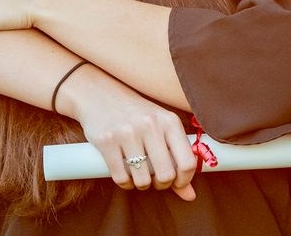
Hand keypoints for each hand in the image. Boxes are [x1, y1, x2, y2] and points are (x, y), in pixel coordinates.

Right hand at [57, 65, 197, 199]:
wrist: (100, 94)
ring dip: (142, 185)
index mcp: (169, 121)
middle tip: (156, 180)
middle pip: (166, 174)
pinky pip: (120, 178)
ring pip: (142, 179)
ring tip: (140, 176)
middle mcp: (150, 125)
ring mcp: (127, 132)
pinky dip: (125, 184)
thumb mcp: (160, 129)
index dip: (185, 180)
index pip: (187, 162)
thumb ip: (177, 159)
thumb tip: (190, 196)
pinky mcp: (106, 141)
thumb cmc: (136, 115)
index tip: (177, 183)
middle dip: (162, 184)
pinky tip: (126, 177)